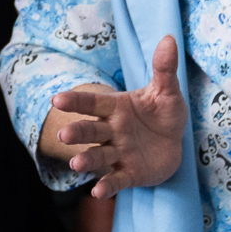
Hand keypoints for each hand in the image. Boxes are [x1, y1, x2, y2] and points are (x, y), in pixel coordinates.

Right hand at [41, 38, 188, 199]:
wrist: (174, 145)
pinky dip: (106, 187)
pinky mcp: (128, 174)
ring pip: (98, 156)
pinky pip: (115, 180)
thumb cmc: (164, 114)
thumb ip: (164, 69)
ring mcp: (118, 154)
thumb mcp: (167, 91)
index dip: (75, 101)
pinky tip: (97, 192)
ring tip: (76, 165)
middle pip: (90, 131)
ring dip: (86, 161)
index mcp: (115, 108)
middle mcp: (111, 131)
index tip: (57, 100)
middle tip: (64, 135)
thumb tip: (169, 38)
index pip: (92, 103)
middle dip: (77, 133)